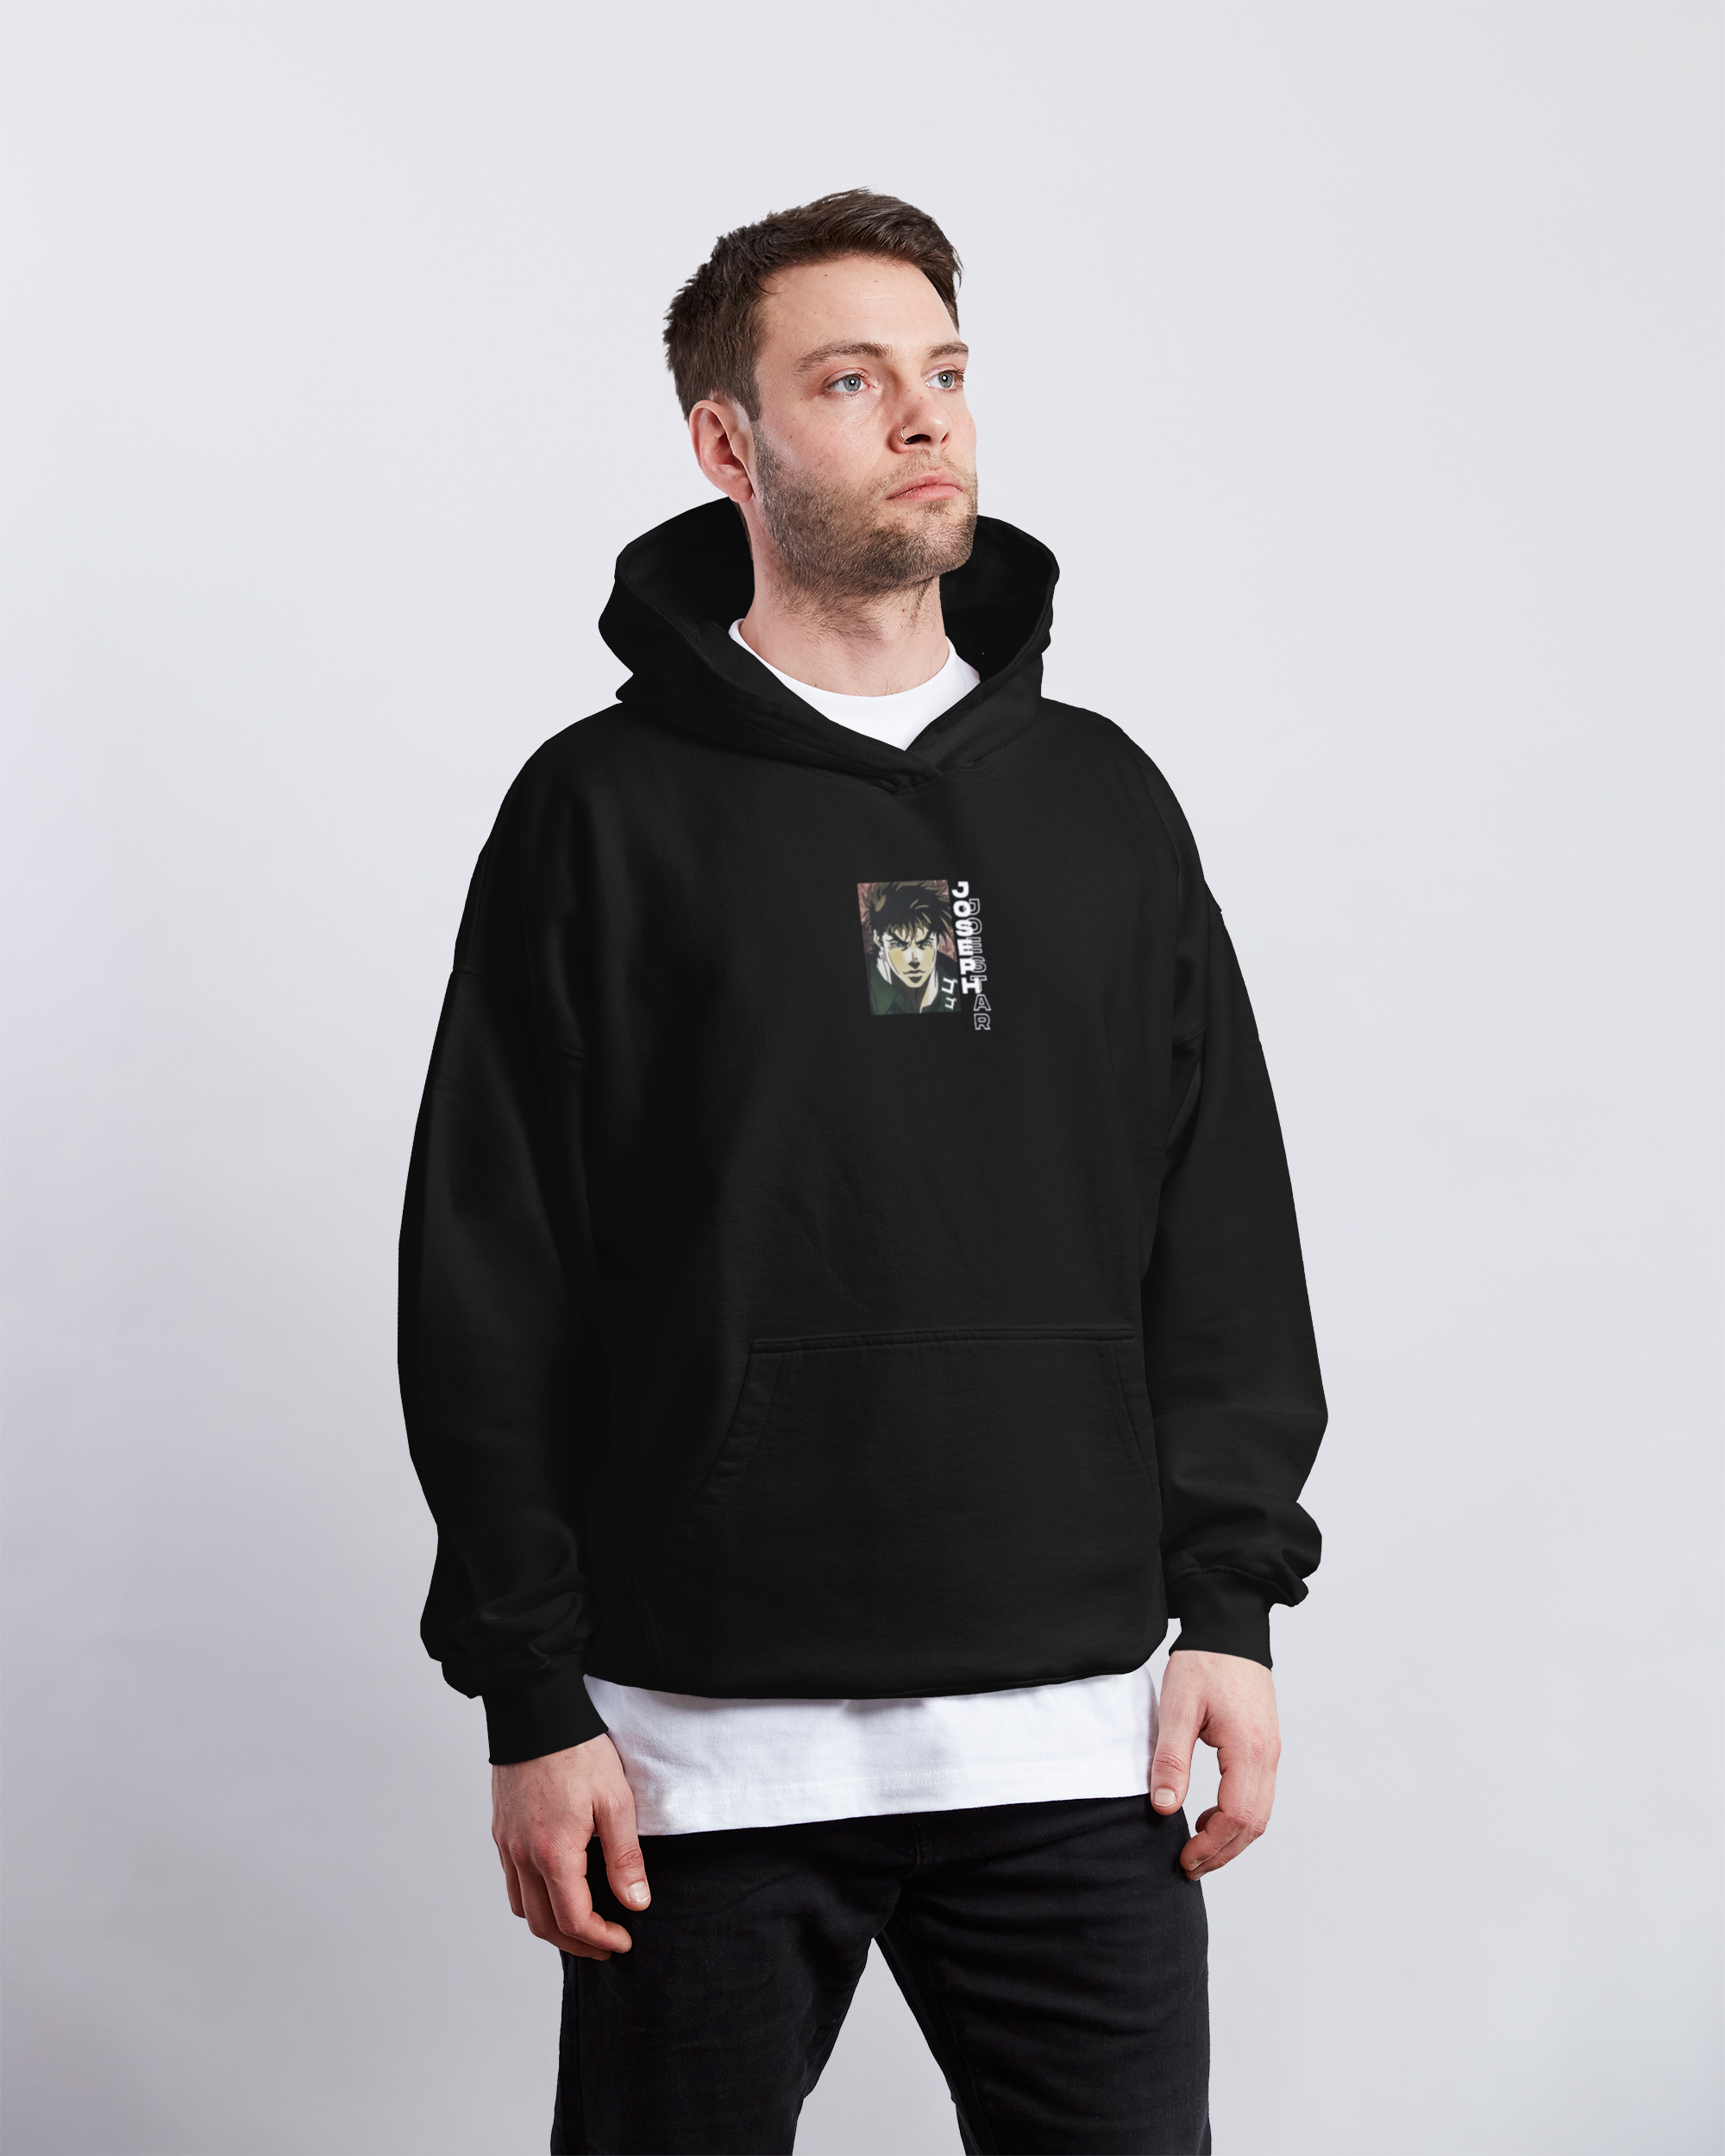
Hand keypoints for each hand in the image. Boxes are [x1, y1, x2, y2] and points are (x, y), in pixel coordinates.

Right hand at [491, 1732, 649, 1959]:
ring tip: (584, 1923)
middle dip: (577, 1943)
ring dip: (552, 1925)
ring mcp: (507, 1844)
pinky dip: (534, 1899)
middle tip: (608, 1944)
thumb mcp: (615, 1801)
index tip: (624, 1941)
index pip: (574, 1919)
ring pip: (522, 1907)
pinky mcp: (501, 1831)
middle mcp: (522, 1856)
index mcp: (553, 1853)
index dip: (600, 1939)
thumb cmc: (578, 1752)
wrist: (535, 1712)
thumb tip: (636, 1902)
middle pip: (543, 1924)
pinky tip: (557, 1888)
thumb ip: (624, 1857)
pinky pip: (512, 1882)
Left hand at [1151, 1650, 1279, 1880]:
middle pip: (1254, 1823)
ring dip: (1231, 1838)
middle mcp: (1268, 1754)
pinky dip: (1237, 1816)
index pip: (1237, 1816)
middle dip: (1222, 1852)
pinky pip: (1258, 1795)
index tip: (1183, 1858)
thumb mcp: (1177, 1707)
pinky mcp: (1265, 1746)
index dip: (1211, 1845)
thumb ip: (1171, 1758)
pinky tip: (1209, 1816)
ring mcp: (1271, 1751)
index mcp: (1248, 1748)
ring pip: (1260, 1813)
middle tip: (1188, 1866)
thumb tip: (1163, 1807)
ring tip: (1196, 1848)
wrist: (1230, 1627)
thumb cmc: (1203, 1662)